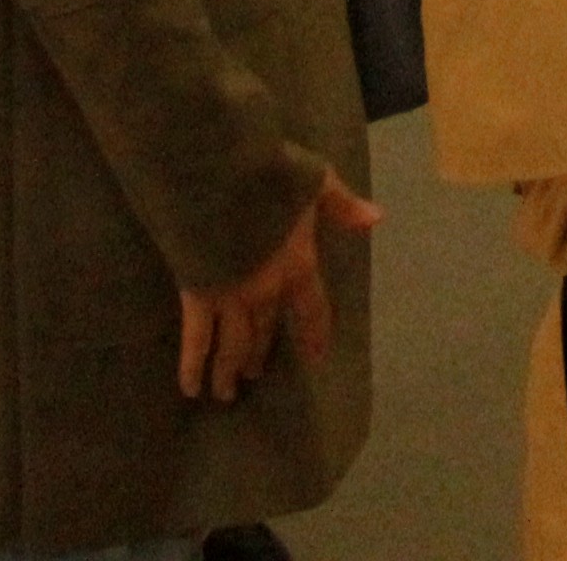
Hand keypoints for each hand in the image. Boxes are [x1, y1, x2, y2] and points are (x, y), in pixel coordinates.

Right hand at [180, 169, 378, 403]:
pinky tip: (190, 388)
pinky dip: (193, 366)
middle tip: (253, 374)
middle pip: (264, 331)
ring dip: (230, 369)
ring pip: (233, 344)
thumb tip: (376, 218)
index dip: (314, 336)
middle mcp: (266, 291)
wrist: (215, 176)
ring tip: (226, 391)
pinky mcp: (197, 295)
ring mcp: (231, 297)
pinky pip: (197, 339)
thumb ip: (341, 204)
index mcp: (298, 266)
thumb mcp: (313, 181)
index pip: (312, 311)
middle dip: (258, 355)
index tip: (314, 359)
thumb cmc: (266, 175)